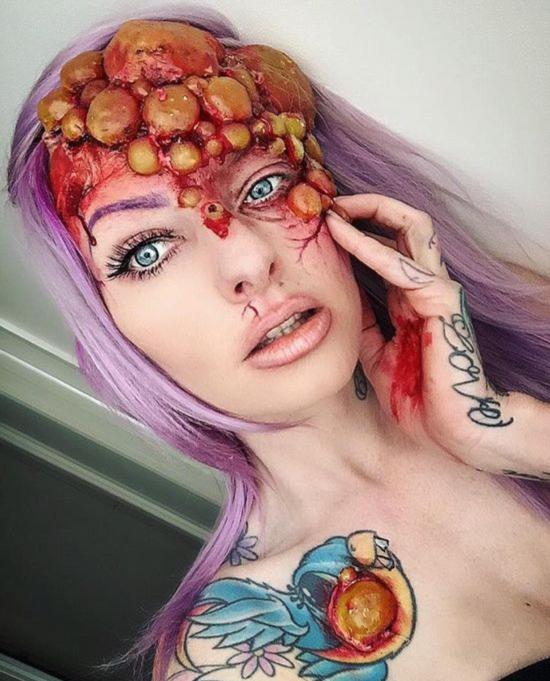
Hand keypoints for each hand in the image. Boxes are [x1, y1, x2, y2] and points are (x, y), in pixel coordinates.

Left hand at [325, 193, 514, 465]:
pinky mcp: (442, 303)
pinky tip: (343, 234)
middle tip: (324, 204)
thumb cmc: (418, 400)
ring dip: (367, 213)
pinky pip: (404, 266)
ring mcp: (436, 291)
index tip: (319, 225)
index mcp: (408, 299)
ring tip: (330, 208)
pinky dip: (371, 247)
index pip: (386, 246)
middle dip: (363, 208)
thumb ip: (361, 323)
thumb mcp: (373, 354)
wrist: (452, 434)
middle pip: (401, 225)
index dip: (355, 230)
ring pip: (410, 228)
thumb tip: (336, 298)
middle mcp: (424, 287)